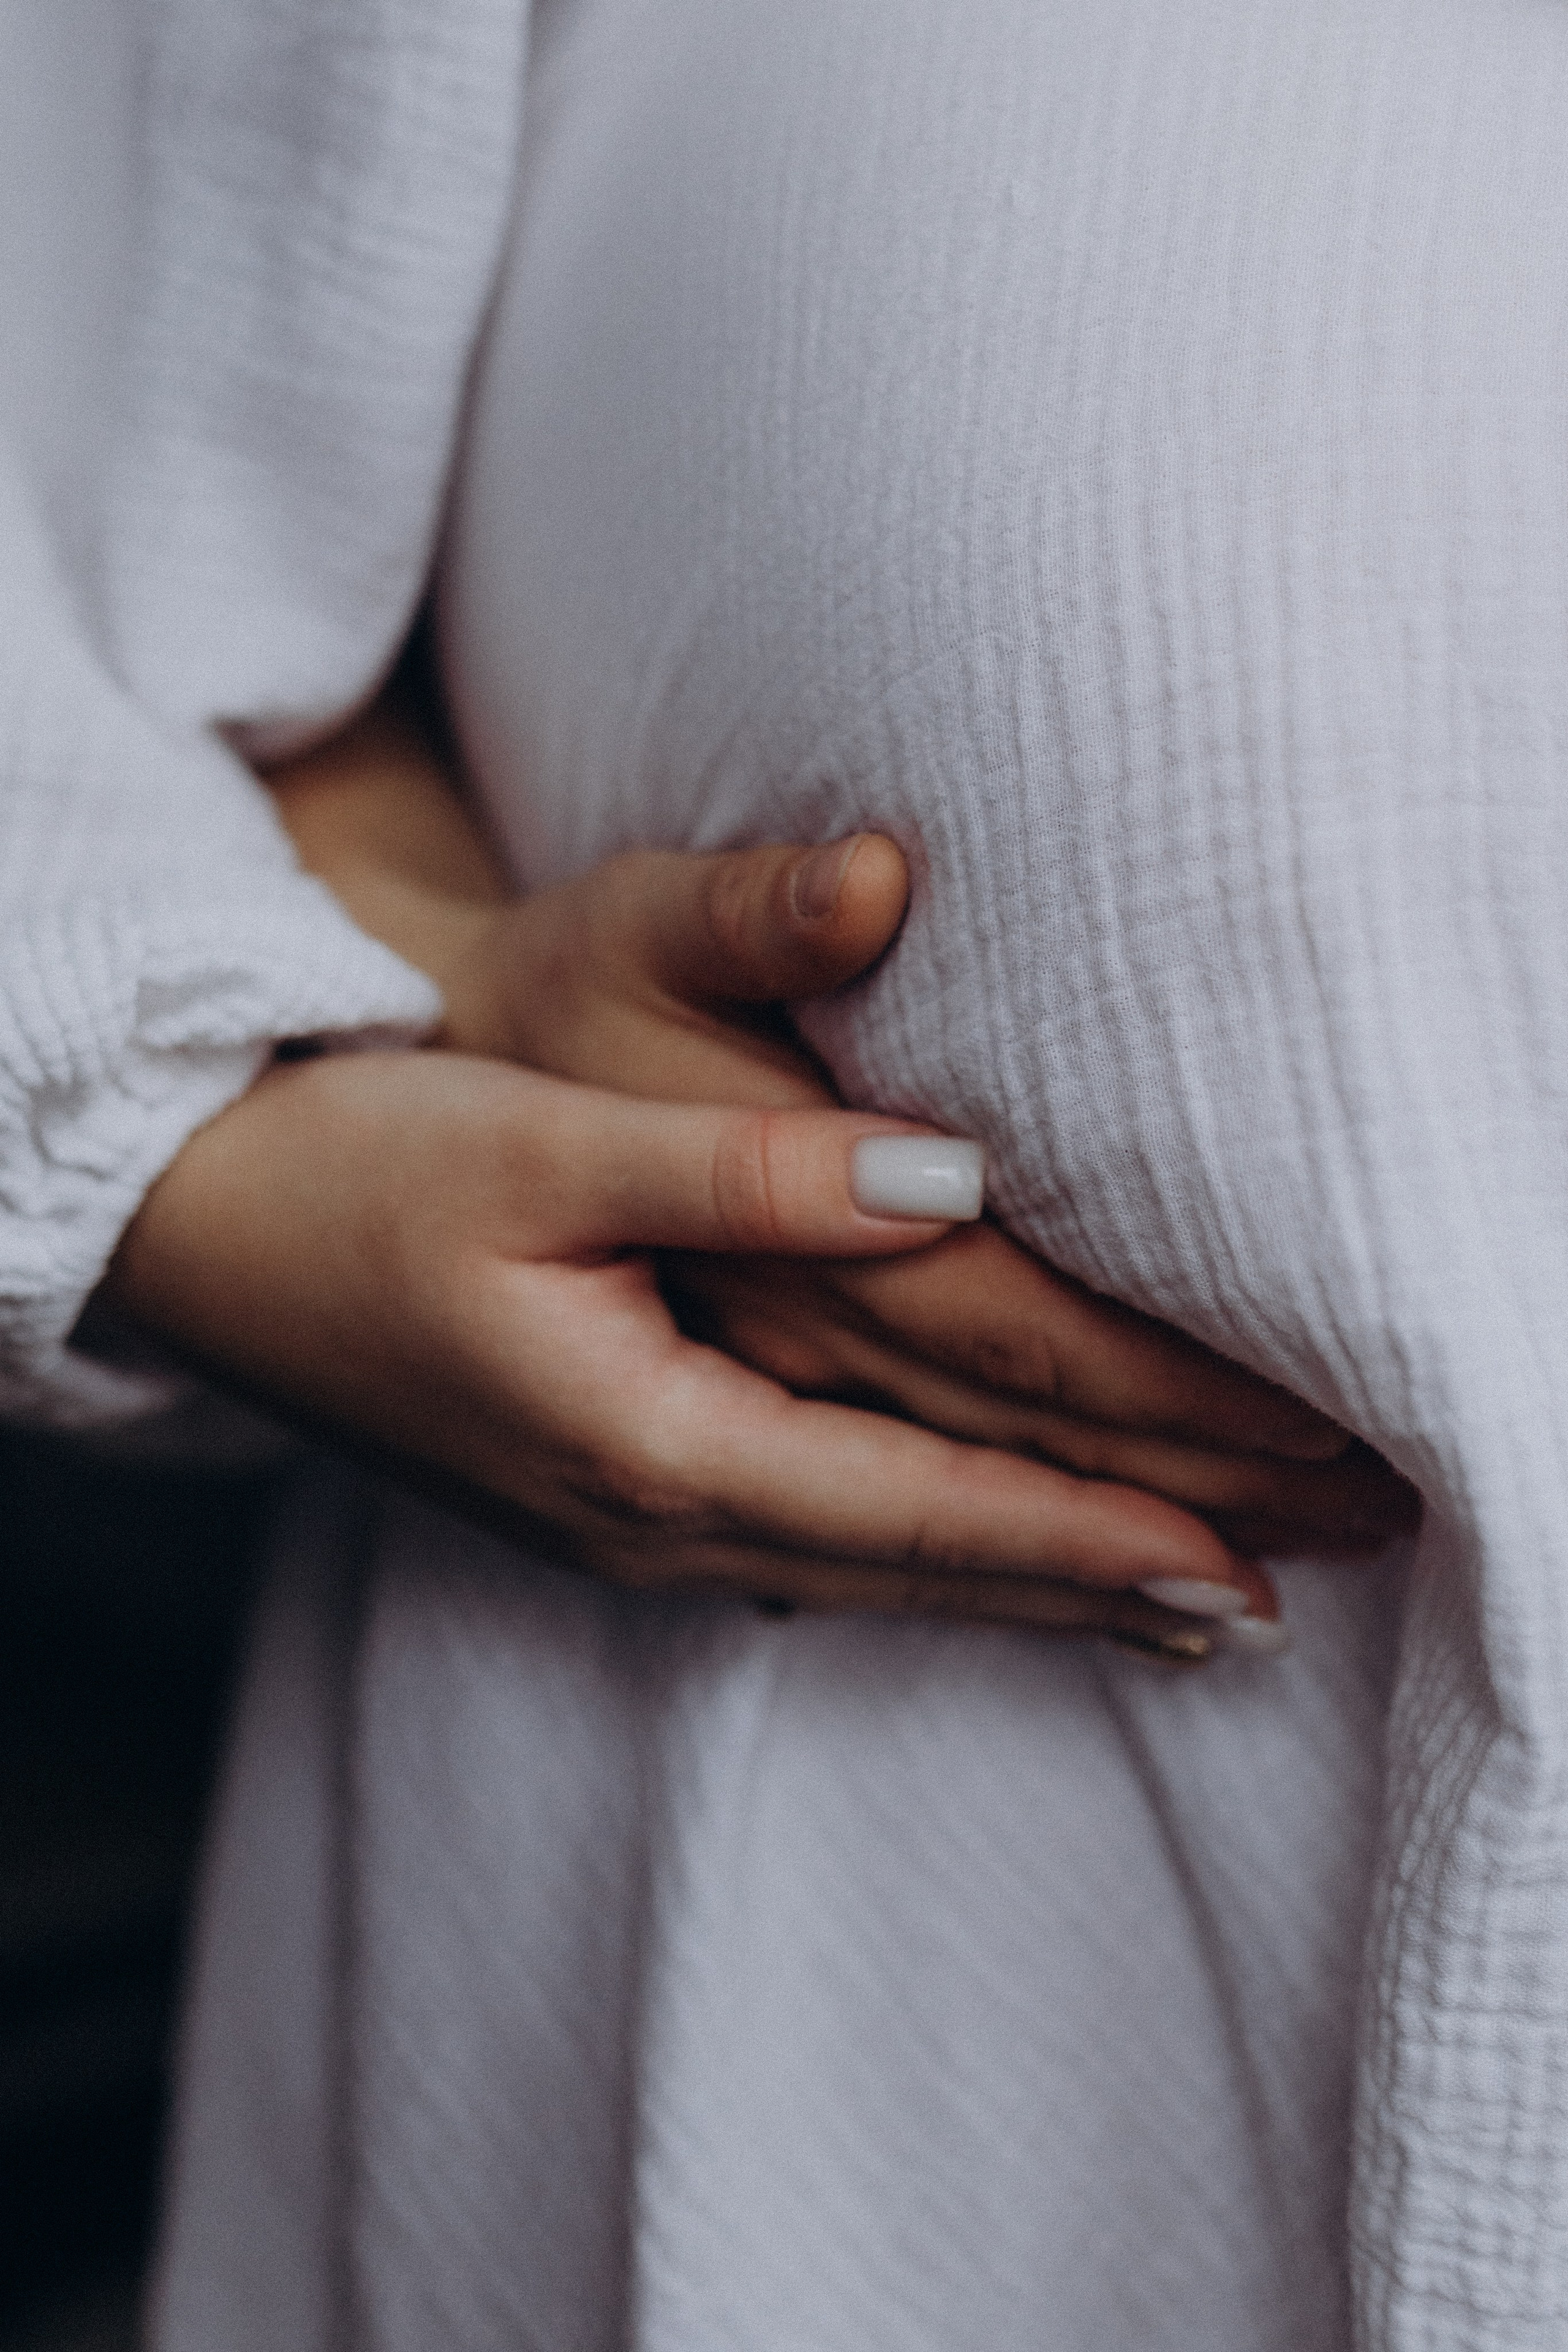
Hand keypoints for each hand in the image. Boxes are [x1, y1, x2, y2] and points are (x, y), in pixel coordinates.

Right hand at [262, 688, 1418, 1650]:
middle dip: (1109, 1580)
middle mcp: (655, 1514)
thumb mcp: (543, 1143)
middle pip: (927, 1563)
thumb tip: (954, 1180)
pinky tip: (979, 1570)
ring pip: (879, 1574)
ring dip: (1034, 1588)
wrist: (198, 1228)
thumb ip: (750, 1167)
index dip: (1092, 1529)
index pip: (927, 1501)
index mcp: (651, 1437)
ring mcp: (627, 1523)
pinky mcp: (607, 1492)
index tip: (1243, 1549)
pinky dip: (931, 1564)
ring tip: (1178, 1607)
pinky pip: (817, 1557)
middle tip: (1279, 1594)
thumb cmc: (354, 1168)